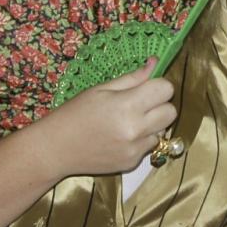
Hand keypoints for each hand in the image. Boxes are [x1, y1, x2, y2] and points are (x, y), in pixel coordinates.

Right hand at [32, 58, 176, 177]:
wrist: (55, 149)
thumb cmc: (75, 112)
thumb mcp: (101, 89)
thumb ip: (133, 78)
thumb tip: (154, 62)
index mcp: (128, 106)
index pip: (166, 89)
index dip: (158, 85)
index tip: (147, 87)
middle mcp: (136, 129)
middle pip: (171, 112)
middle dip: (160, 104)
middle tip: (141, 103)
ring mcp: (135, 149)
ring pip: (163, 131)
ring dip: (152, 124)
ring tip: (129, 121)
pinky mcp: (132, 163)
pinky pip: (149, 146)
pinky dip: (141, 140)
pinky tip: (121, 137)